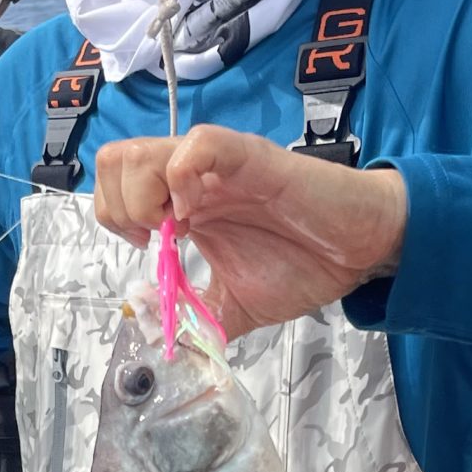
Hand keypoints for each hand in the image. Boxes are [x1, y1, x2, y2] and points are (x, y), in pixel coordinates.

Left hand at [91, 126, 405, 341]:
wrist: (358, 251)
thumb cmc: (304, 265)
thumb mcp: (236, 305)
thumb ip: (197, 315)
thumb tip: (155, 327)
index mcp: (182, 203)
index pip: (113, 188)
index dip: (118, 221)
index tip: (151, 252)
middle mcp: (191, 177)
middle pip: (113, 161)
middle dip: (121, 208)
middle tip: (158, 240)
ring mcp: (217, 164)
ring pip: (141, 151)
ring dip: (144, 196)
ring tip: (178, 230)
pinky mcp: (249, 155)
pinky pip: (197, 144)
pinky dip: (181, 179)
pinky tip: (198, 217)